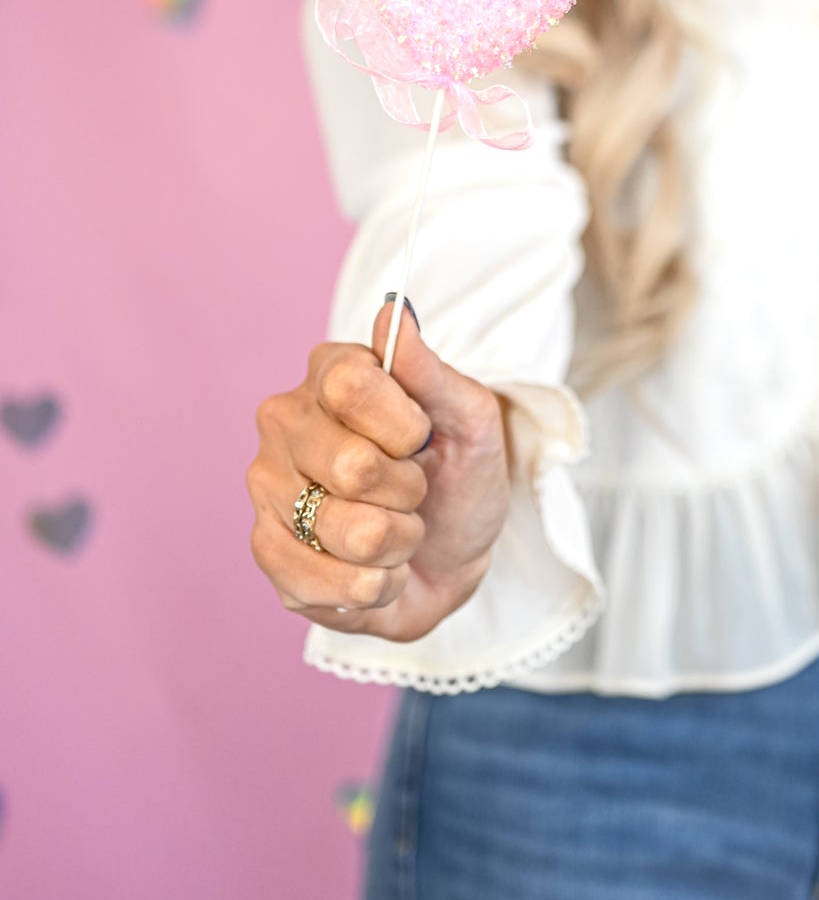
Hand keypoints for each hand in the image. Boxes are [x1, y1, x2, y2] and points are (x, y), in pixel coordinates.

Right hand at [247, 299, 511, 644]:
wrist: (449, 558)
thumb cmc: (458, 480)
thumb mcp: (471, 422)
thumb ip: (432, 372)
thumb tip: (392, 312)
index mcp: (330, 373)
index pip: (352, 387)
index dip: (405, 427)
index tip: (422, 438)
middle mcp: (284, 423)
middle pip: (353, 467)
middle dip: (408, 493)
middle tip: (412, 490)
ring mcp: (268, 488)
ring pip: (349, 532)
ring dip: (397, 544)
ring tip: (397, 532)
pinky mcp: (267, 552)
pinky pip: (326, 583)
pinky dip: (374, 586)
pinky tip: (373, 570)